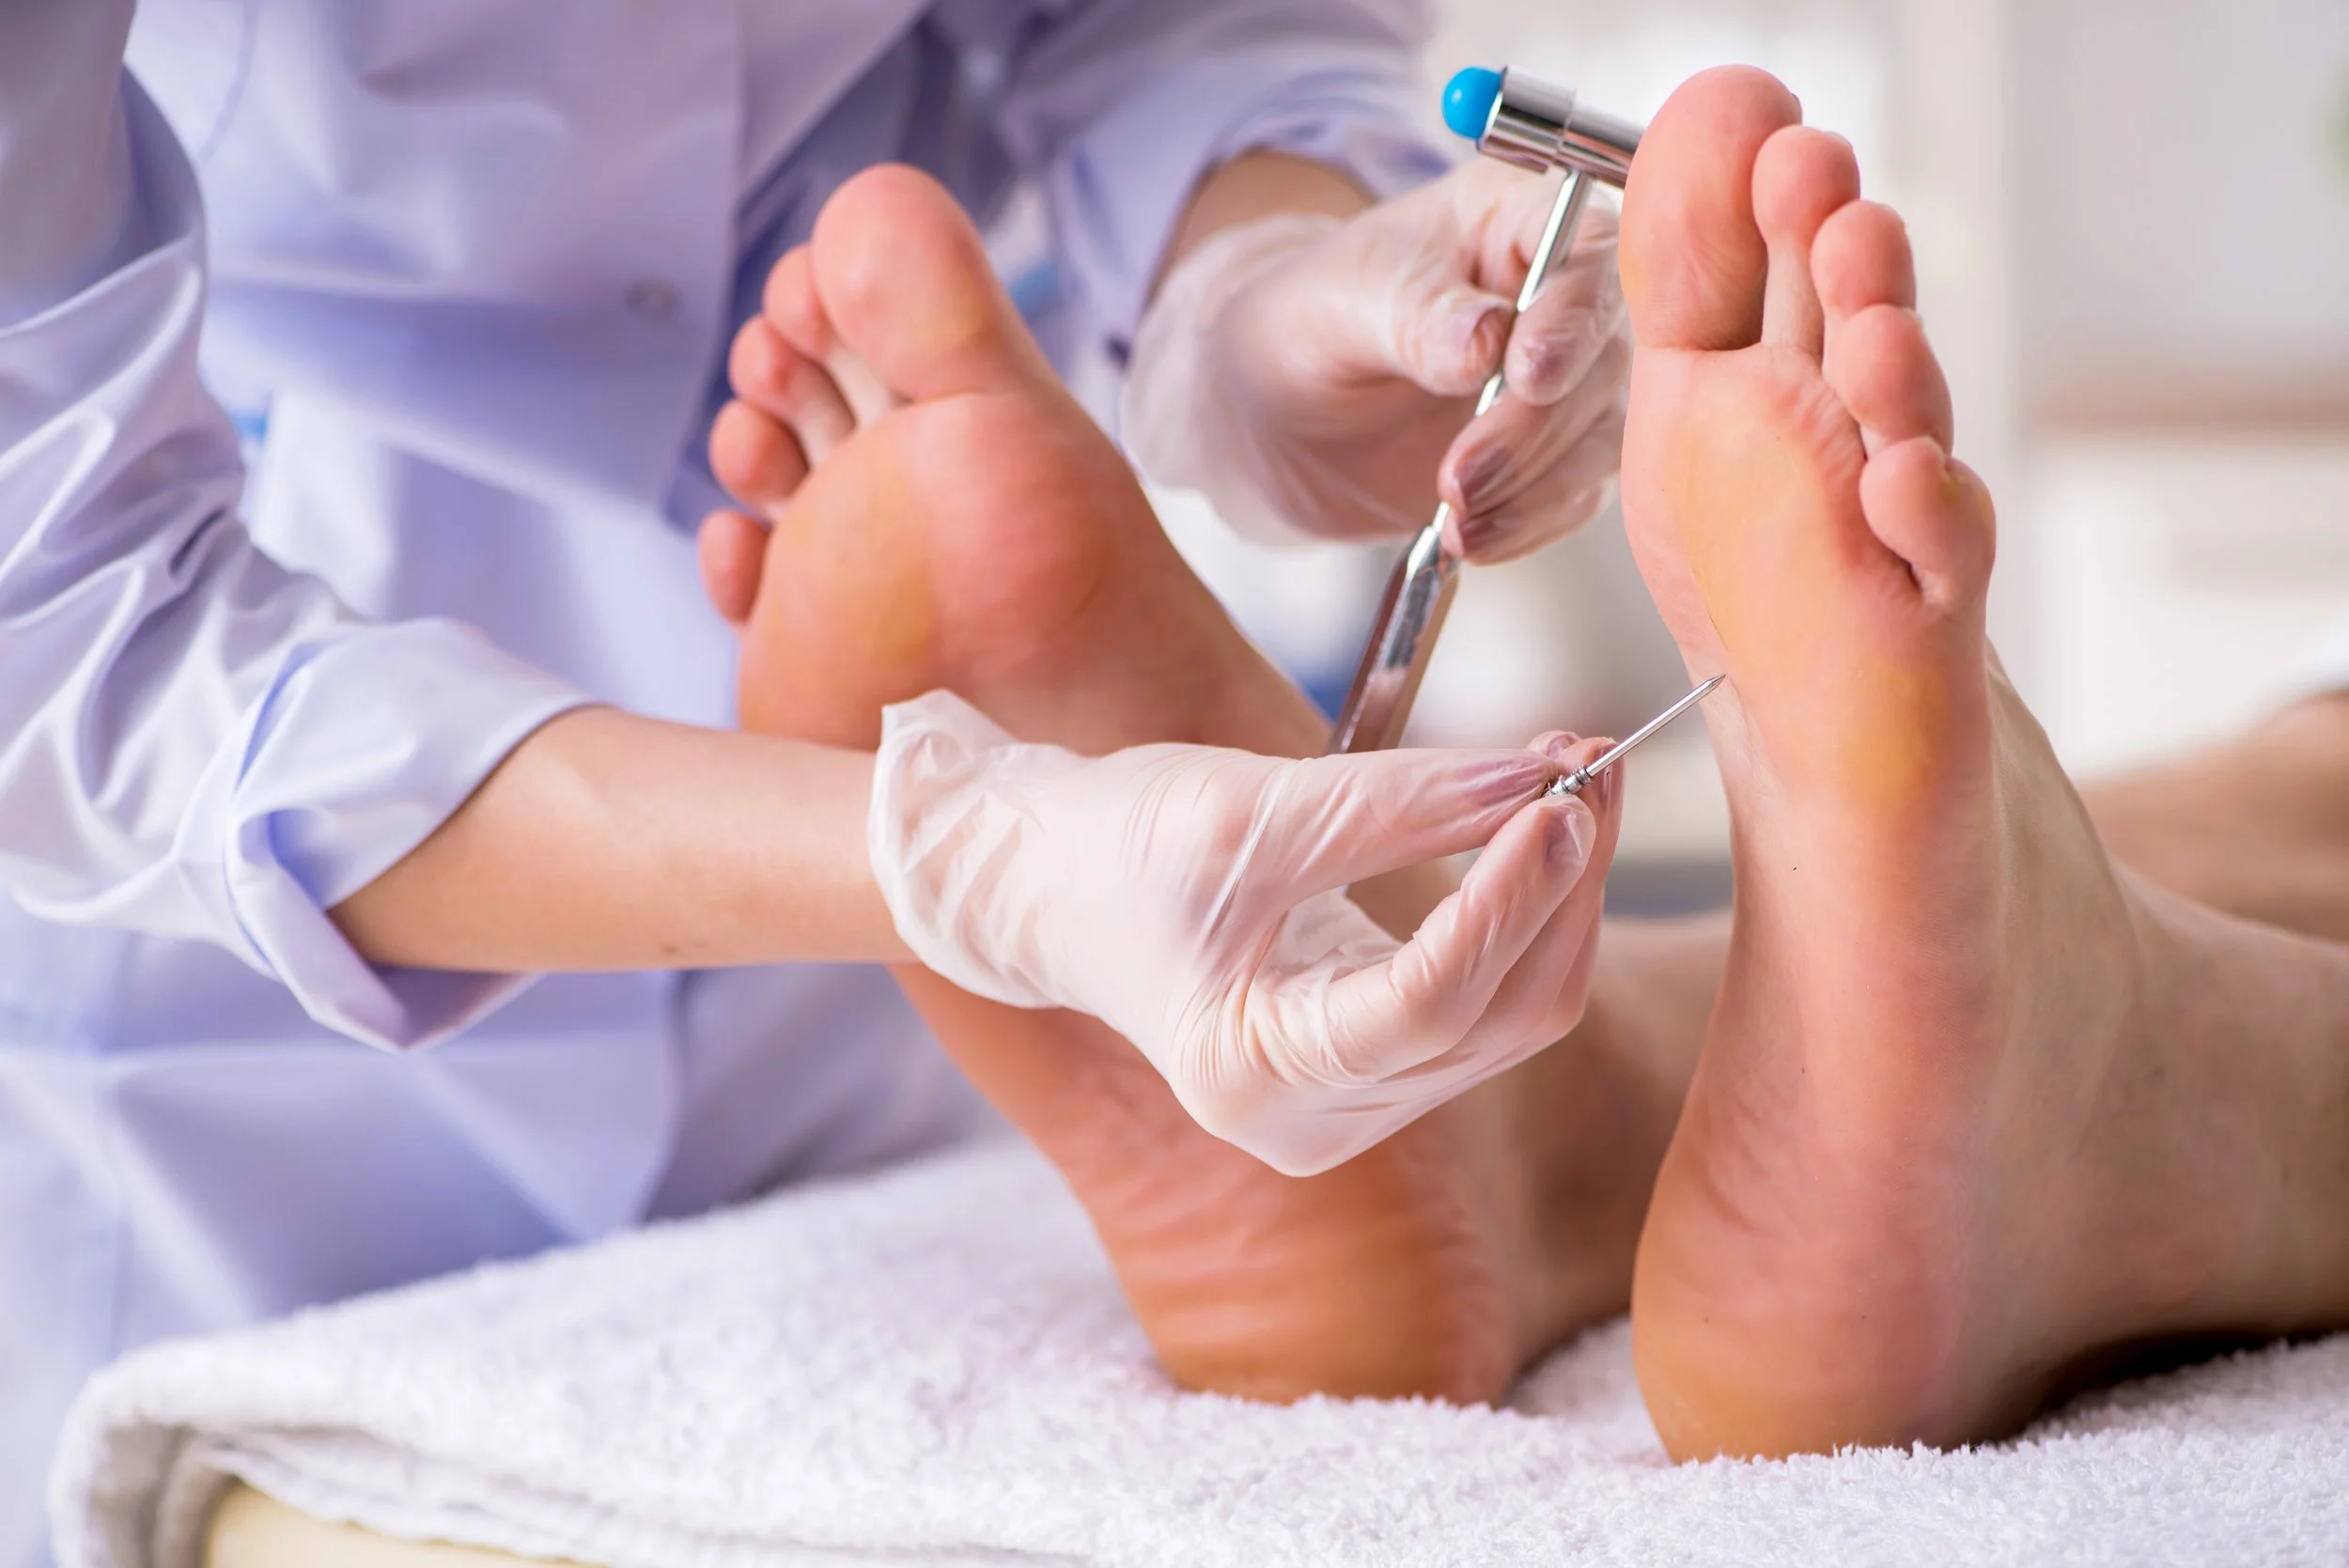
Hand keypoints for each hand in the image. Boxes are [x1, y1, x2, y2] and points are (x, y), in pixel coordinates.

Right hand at [868, 690, 1619, 1175]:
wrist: (1045, 885)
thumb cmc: (1113, 848)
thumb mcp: (1245, 810)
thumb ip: (1396, 803)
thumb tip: (1535, 778)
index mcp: (1253, 1079)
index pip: (1427, 1006)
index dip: (1508, 901)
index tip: (1562, 797)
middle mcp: (1313, 1123)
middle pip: (1495, 1018)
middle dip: (1557, 888)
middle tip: (1591, 761)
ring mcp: (1351, 1107)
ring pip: (1510, 1014)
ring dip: (1557, 896)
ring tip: (1572, 775)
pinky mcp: (1375, 1069)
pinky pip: (1489, 1000)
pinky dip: (1522, 912)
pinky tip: (1536, 828)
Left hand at [1121, 159, 1629, 564]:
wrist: (1278, 413)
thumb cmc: (1306, 322)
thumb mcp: (1338, 300)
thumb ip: (1413, 312)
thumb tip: (1487, 340)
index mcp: (1515, 217)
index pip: (1587, 249)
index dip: (1571, 316)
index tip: (1526, 374)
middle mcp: (1562, 295)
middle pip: (1602, 357)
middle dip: (1534, 426)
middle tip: (1461, 474)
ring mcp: (1568, 381)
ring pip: (1600, 436)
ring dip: (1533, 488)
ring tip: (1454, 520)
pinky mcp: (1555, 456)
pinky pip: (1573, 495)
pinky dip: (1526, 525)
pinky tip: (1469, 540)